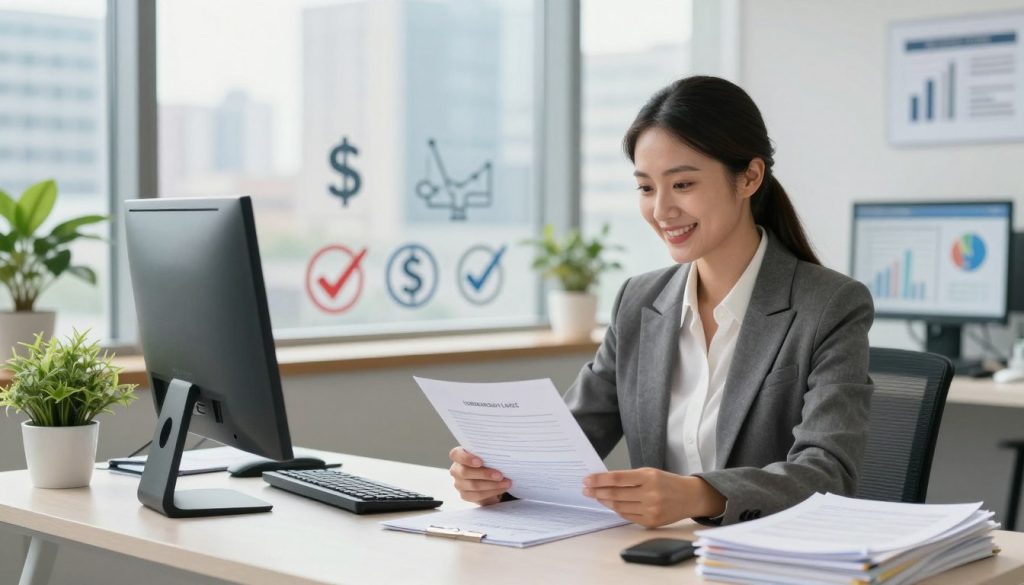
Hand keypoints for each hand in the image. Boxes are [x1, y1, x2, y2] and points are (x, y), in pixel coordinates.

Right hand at [449, 446, 511, 505]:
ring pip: (473, 486)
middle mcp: (456, 470)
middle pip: (465, 472)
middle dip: (485, 474)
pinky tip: (501, 488)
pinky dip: (492, 492)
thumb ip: (488, 453)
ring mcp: (459, 484)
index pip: (456, 455)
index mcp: (458, 455)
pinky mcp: (465, 495)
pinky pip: (477, 496)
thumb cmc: (487, 460)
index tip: (479, 462)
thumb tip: (502, 454)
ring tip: (506, 483)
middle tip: (500, 475)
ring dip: (492, 485)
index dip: (466, 458)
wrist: (487, 475)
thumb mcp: (486, 454)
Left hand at [582, 468, 725, 527]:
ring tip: (596, 496)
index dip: (599, 480)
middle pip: (615, 494)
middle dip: (597, 491)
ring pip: (619, 506)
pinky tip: (611, 505)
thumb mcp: (650, 473)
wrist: (691, 497)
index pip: (617, 478)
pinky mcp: (651, 522)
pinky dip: (617, 510)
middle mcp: (650, 494)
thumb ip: (629, 478)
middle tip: (586, 489)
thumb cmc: (668, 482)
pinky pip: (627, 516)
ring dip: (604, 501)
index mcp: (649, 477)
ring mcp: (651, 509)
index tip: (587, 480)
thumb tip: (604, 482)